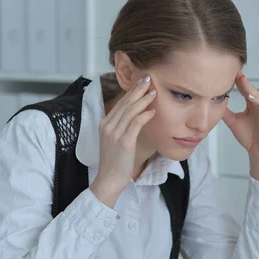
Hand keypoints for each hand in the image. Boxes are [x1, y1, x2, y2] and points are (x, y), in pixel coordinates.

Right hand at [90, 76, 156, 207]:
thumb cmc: (116, 162)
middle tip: (149, 78)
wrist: (109, 179)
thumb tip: (139, 115)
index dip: (132, 91)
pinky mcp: (123, 142)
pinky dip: (145, 115)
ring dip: (143, 100)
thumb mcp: (116, 140)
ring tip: (154, 92)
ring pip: (130, 111)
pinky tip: (153, 111)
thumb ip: (124, 127)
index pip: (120, 103)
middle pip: (125, 103)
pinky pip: (135, 124)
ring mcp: (115, 133)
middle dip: (138, 89)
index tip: (142, 81)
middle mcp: (108, 126)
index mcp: (105, 124)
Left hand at [223, 72, 258, 181]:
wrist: (257, 153)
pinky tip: (251, 96)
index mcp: (252, 104)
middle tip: (234, 71)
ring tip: (241, 80)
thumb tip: (212, 102)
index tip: (228, 72)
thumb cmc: (248, 137)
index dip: (238, 81)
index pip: (245, 89)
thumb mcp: (232, 121)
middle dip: (243, 80)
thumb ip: (225, 112)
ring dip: (250, 88)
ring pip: (258, 96)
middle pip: (251, 90)